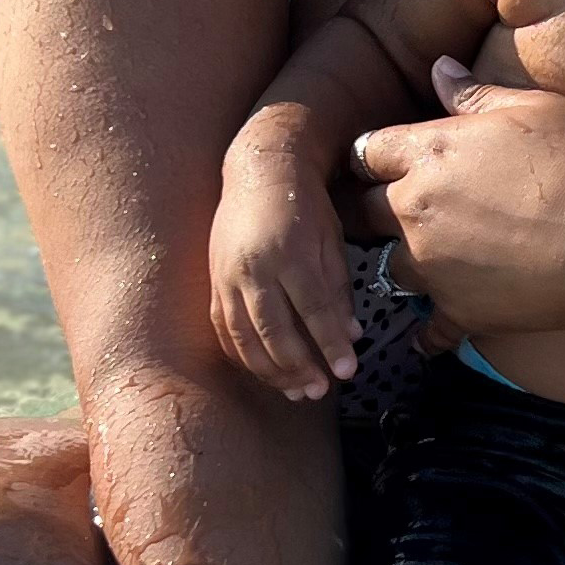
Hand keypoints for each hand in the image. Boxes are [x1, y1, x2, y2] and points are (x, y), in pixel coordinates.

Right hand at [209, 125, 358, 400]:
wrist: (258, 172)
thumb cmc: (303, 205)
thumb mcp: (330, 240)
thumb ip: (338, 290)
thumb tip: (351, 335)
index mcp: (288, 253)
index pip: (312, 310)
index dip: (330, 344)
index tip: (347, 371)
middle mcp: (253, 268)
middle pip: (273, 330)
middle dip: (299, 367)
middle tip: (320, 391)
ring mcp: (227, 277)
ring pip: (244, 338)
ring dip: (270, 371)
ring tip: (296, 391)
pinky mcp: (213, 283)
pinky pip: (225, 330)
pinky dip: (244, 357)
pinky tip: (265, 372)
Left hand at [348, 57, 564, 351]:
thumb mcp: (537, 110)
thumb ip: (475, 95)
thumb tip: (439, 70)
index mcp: (429, 153)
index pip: (366, 151)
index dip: (376, 155)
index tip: (388, 160)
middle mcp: (416, 211)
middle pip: (363, 210)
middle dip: (375, 207)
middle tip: (400, 209)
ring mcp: (433, 267)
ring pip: (387, 266)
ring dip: (404, 260)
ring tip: (432, 258)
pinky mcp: (458, 313)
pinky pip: (425, 328)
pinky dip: (430, 327)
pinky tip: (438, 326)